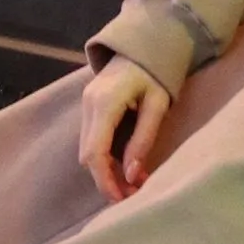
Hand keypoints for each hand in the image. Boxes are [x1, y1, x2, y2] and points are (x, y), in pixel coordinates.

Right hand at [79, 55, 170, 201]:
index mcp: (105, 103)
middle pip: (87, 155)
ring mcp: (86, 105)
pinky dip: (106, 157)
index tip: (121, 199)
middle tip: (132, 196)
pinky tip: (126, 165)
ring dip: (106, 170)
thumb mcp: (158, 106)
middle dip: (106, 180)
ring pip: (87, 150)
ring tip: (133, 184)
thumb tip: (131, 176)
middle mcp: (88, 104)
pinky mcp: (89, 107)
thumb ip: (143, 140)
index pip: (95, 152)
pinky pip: (92, 139)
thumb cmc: (157, 72)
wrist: (144, 44)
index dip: (105, 180)